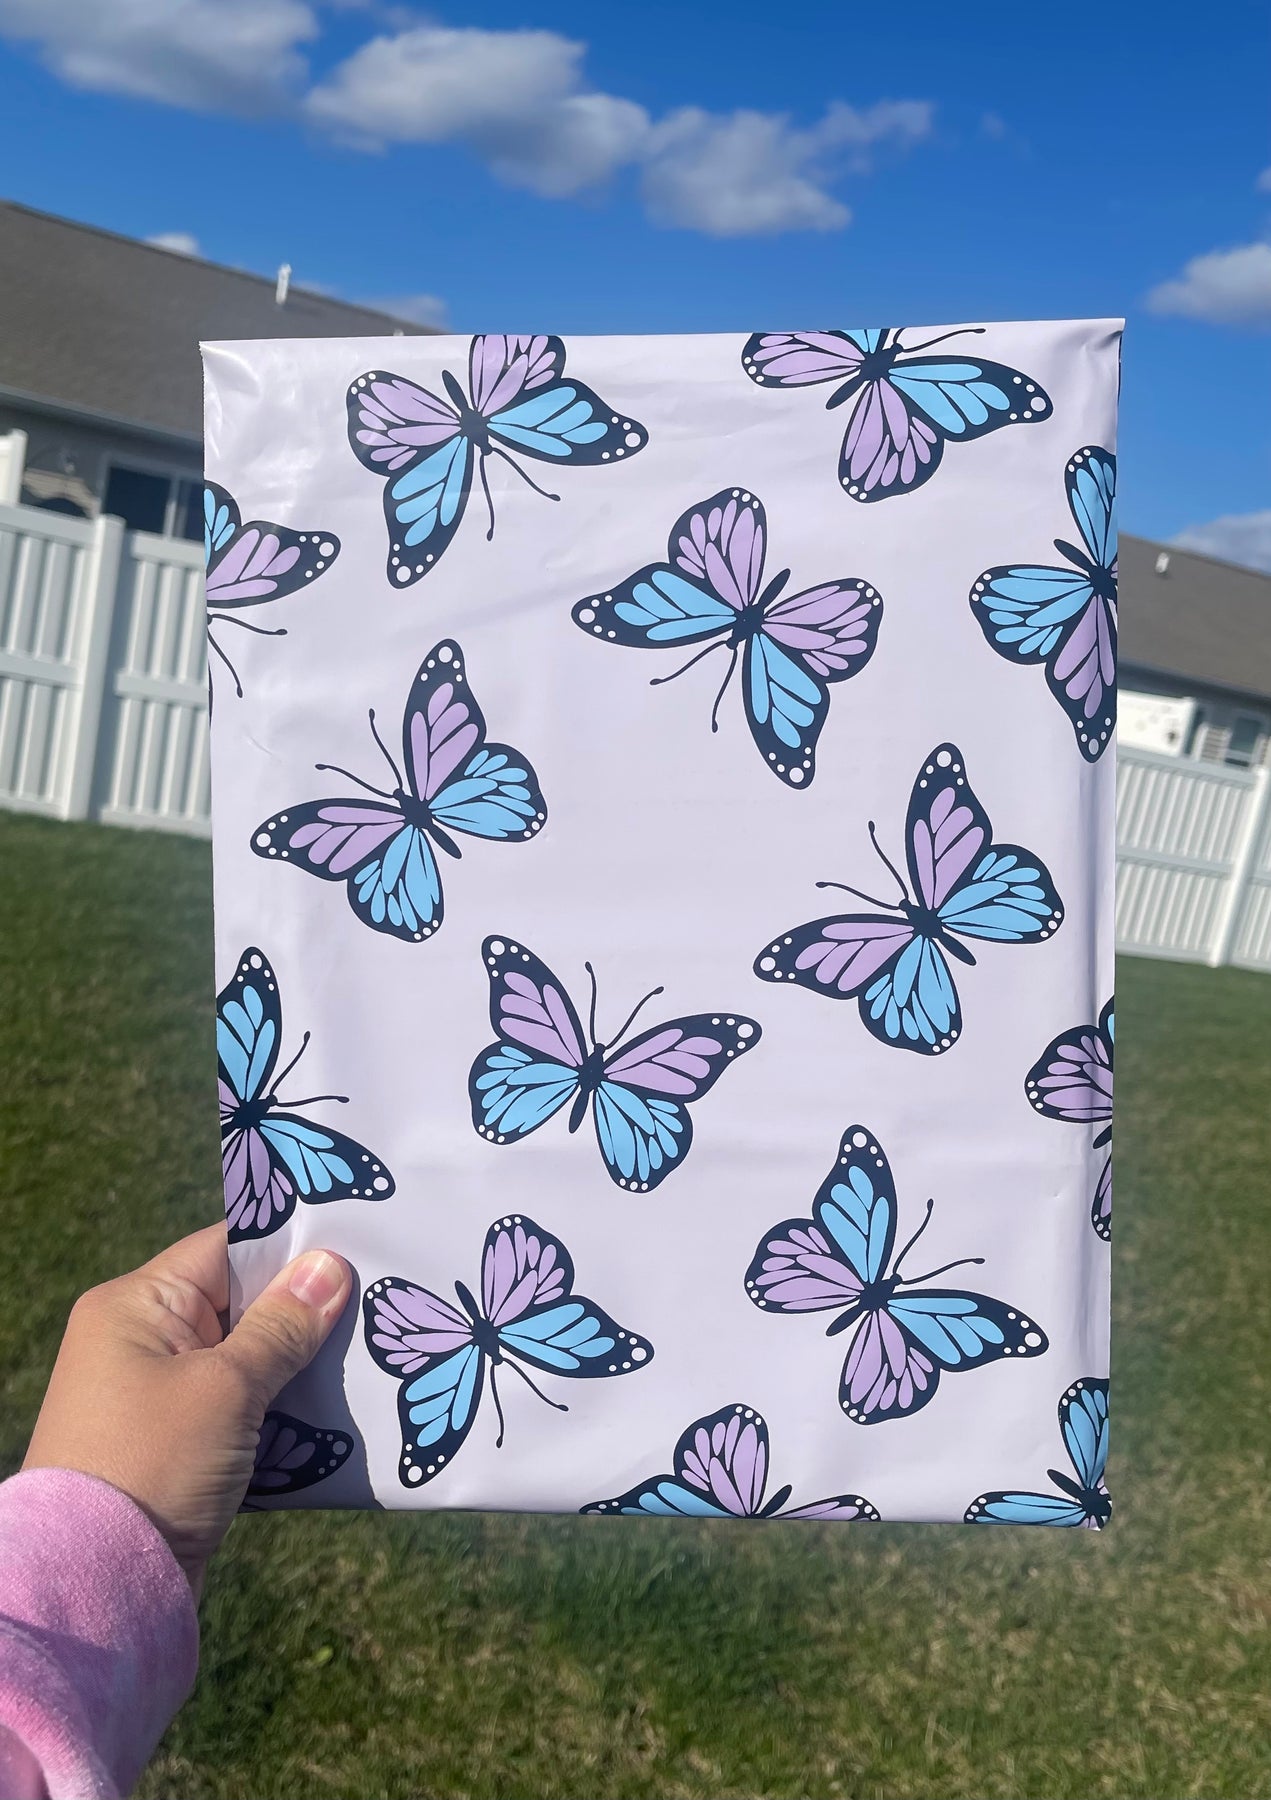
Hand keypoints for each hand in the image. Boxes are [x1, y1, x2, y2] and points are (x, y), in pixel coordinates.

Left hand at [23, 1224, 350, 1594]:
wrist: (96, 1588)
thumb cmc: (154, 1465)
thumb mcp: (227, 1387)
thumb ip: (282, 1324)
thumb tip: (329, 1264)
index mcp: (135, 1304)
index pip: (226, 1247)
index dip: (290, 1245)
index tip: (358, 1242)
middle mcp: (138, 1339)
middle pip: (240, 1302)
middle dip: (304, 1309)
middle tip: (378, 1301)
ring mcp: (154, 1394)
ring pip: (245, 1357)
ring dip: (296, 1364)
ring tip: (368, 1355)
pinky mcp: (173, 1443)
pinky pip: (238, 1405)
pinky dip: (278, 1407)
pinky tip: (333, 1411)